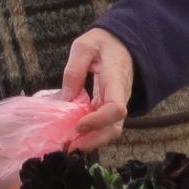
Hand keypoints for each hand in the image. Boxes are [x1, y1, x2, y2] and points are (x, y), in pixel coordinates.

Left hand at [61, 27, 135, 150]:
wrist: (122, 42)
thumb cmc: (103, 42)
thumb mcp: (84, 46)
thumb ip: (74, 69)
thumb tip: (66, 99)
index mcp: (116, 79)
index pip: (116, 108)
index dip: (98, 121)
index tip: (78, 125)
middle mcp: (121, 96)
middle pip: (115, 127)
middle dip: (94, 140)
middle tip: (70, 146)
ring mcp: (117, 103)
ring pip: (110, 130)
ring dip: (91, 140)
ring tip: (69, 145)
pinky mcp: (109, 106)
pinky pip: (104, 124)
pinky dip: (90, 133)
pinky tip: (73, 135)